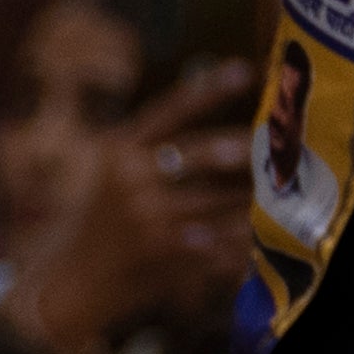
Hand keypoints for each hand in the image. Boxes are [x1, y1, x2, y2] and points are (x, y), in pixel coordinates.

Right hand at [10, 62, 251, 353]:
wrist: (66, 283)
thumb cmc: (98, 225)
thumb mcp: (112, 177)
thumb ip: (152, 151)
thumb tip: (224, 136)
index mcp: (118, 149)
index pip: (168, 110)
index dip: (208, 90)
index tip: (245, 70)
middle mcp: (128, 177)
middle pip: (198, 153)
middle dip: (242, 148)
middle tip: (280, 141)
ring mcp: (144, 214)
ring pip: (215, 200)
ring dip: (254, 199)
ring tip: (287, 192)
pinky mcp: (160, 250)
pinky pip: (216, 239)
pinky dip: (244, 239)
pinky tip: (270, 236)